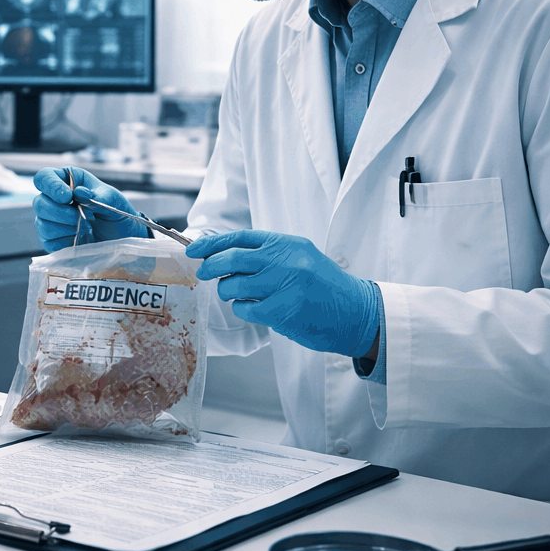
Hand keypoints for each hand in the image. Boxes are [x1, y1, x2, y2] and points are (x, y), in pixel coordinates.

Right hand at [32, 166, 146, 251]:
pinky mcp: (52, 240)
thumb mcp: (113, 200)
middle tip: (81, 216)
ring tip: (83, 227)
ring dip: (64, 227)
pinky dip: (64, 240)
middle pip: (39, 202)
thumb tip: (79, 192)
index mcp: (67, 181)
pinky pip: (47, 240)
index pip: (44, 177)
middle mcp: (54, 199)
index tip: (67, 197)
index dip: (51, 186)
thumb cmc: (117, 213)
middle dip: (60, 212)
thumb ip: (97, 195)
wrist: (123, 238)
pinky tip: (78, 237)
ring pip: (41, 222)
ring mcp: (51, 220)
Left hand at [186, 230, 379, 356]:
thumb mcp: (300, 257)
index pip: (240, 237)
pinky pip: (244, 308)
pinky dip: (243, 309)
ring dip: (228, 292)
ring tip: (240, 294)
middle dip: (211, 267)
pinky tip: (255, 309)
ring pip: (232, 285)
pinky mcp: (280, 311)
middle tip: (203, 273)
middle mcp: (285, 260)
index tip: (193, 250)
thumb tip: (220, 252)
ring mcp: (283, 285)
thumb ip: (267, 253)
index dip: (212, 243)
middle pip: (230, 259)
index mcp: (287, 244)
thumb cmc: (323, 287)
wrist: (356, 313)